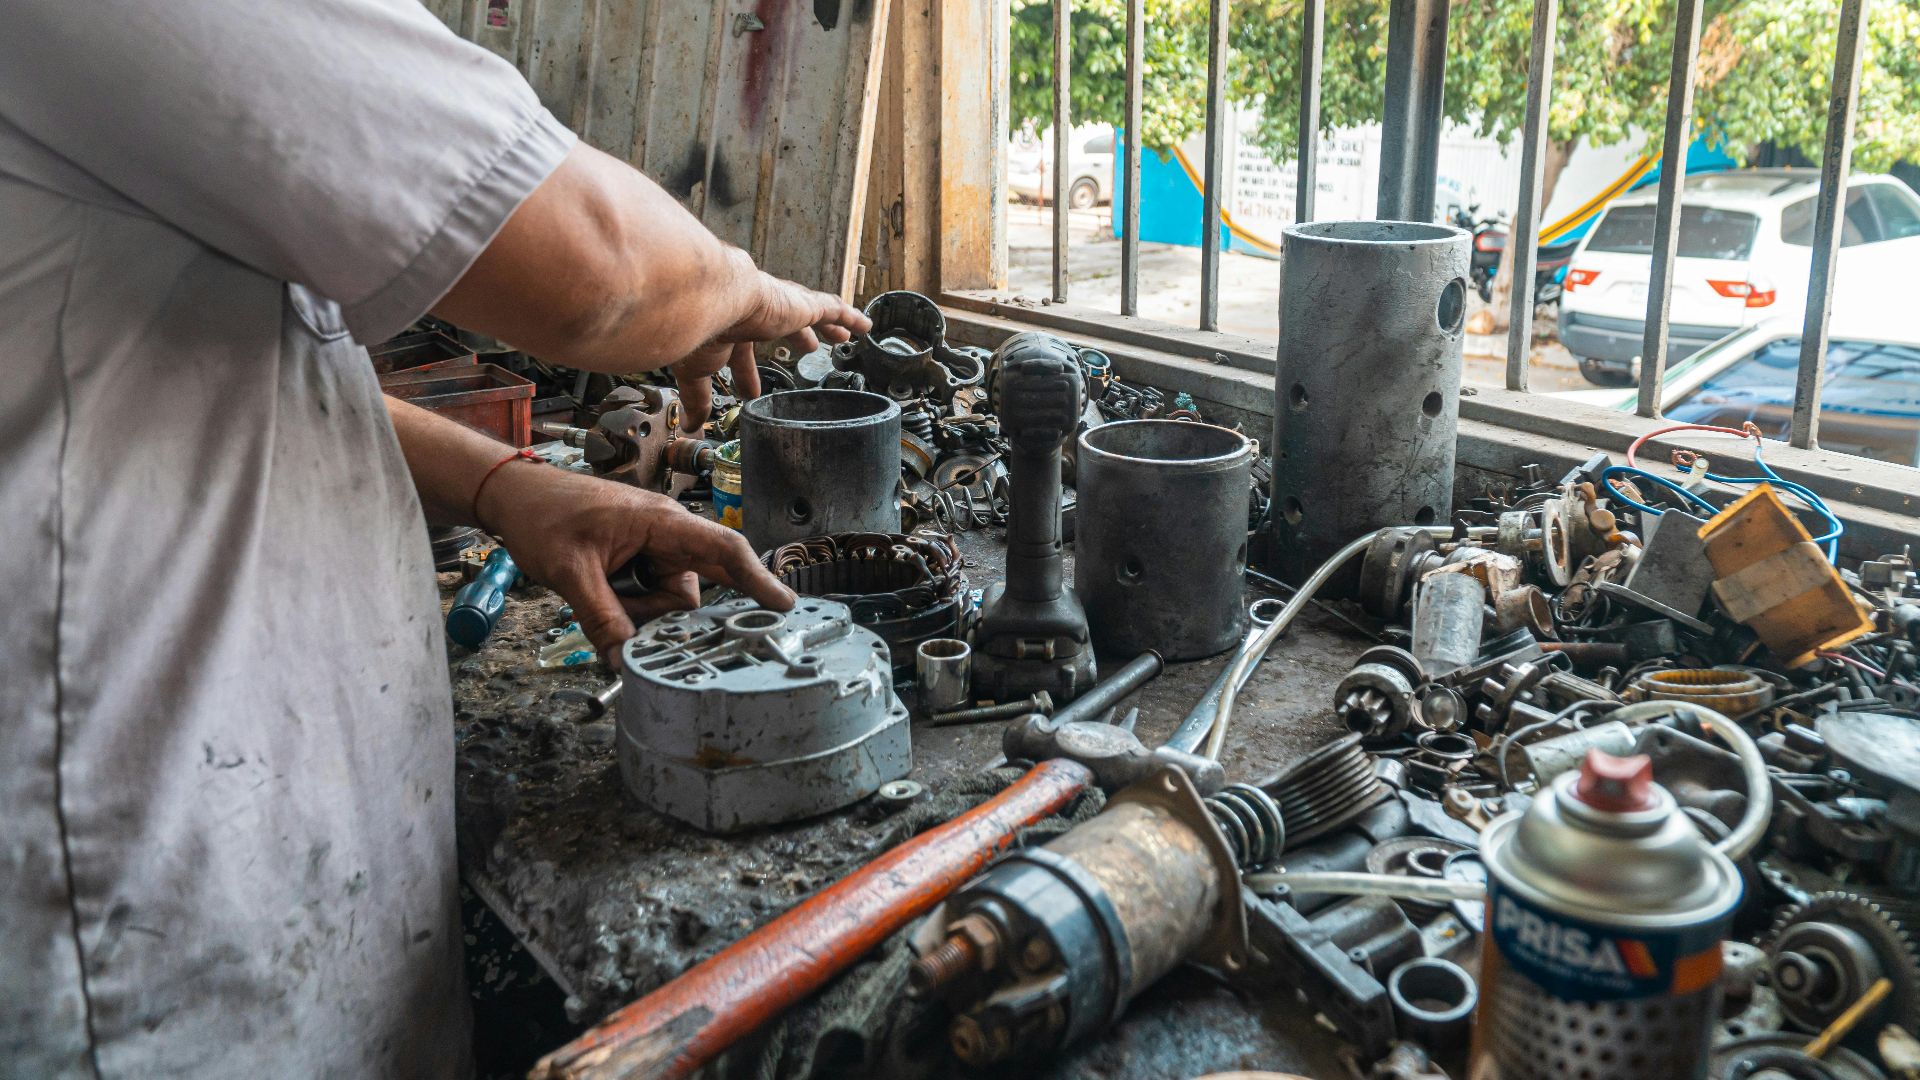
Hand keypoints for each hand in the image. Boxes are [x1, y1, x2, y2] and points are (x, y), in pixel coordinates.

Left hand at [477, 463, 794, 662]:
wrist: (514, 496)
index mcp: (661, 523)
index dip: (757, 578)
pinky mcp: (639, 563)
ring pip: (670, 601)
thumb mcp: (570, 571)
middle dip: (663, 611)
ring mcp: (653, 550)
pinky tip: (601, 596)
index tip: (784, 605)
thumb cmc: (544, 514)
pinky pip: (650, 598)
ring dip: (638, 611)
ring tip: (596, 593)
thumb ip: (601, 617)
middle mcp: (666, 535)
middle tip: (623, 611)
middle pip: (695, 588)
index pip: (723, 548)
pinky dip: (630, 606)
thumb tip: (623, 660)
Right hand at [671, 267, 871, 429]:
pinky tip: (865, 326)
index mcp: (728, 326)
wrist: (713, 301)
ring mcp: (781, 306)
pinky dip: (849, 316)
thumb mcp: (697, 372)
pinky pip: (834, 309)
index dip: (746, 373)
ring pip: (810, 314)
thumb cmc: (701, 332)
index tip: (750, 391)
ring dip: (823, 327)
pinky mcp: (803, 304)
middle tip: (806, 350)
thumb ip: (698, 398)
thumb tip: (692, 423)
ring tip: (839, 336)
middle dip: (795, 338)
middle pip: (781, 326)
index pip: (742, 351)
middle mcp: (755, 313)